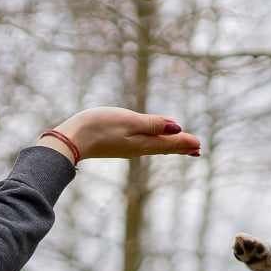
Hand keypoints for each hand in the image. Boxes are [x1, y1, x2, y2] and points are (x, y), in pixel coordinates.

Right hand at [47, 107, 200, 160]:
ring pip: (154, 147)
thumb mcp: (129, 121)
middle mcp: (137, 148)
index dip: (185, 142)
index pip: (169, 143)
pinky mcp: (116, 145)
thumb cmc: (98, 127)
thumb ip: (153, 124)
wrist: (71, 140)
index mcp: (143, 144)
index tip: (199, 144)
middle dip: (179, 147)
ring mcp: (126, 148)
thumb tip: (177, 128)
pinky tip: (150, 142)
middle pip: (163, 148)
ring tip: (179, 146)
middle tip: (195, 149)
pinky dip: (154, 144)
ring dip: (168, 146)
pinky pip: (142, 145)